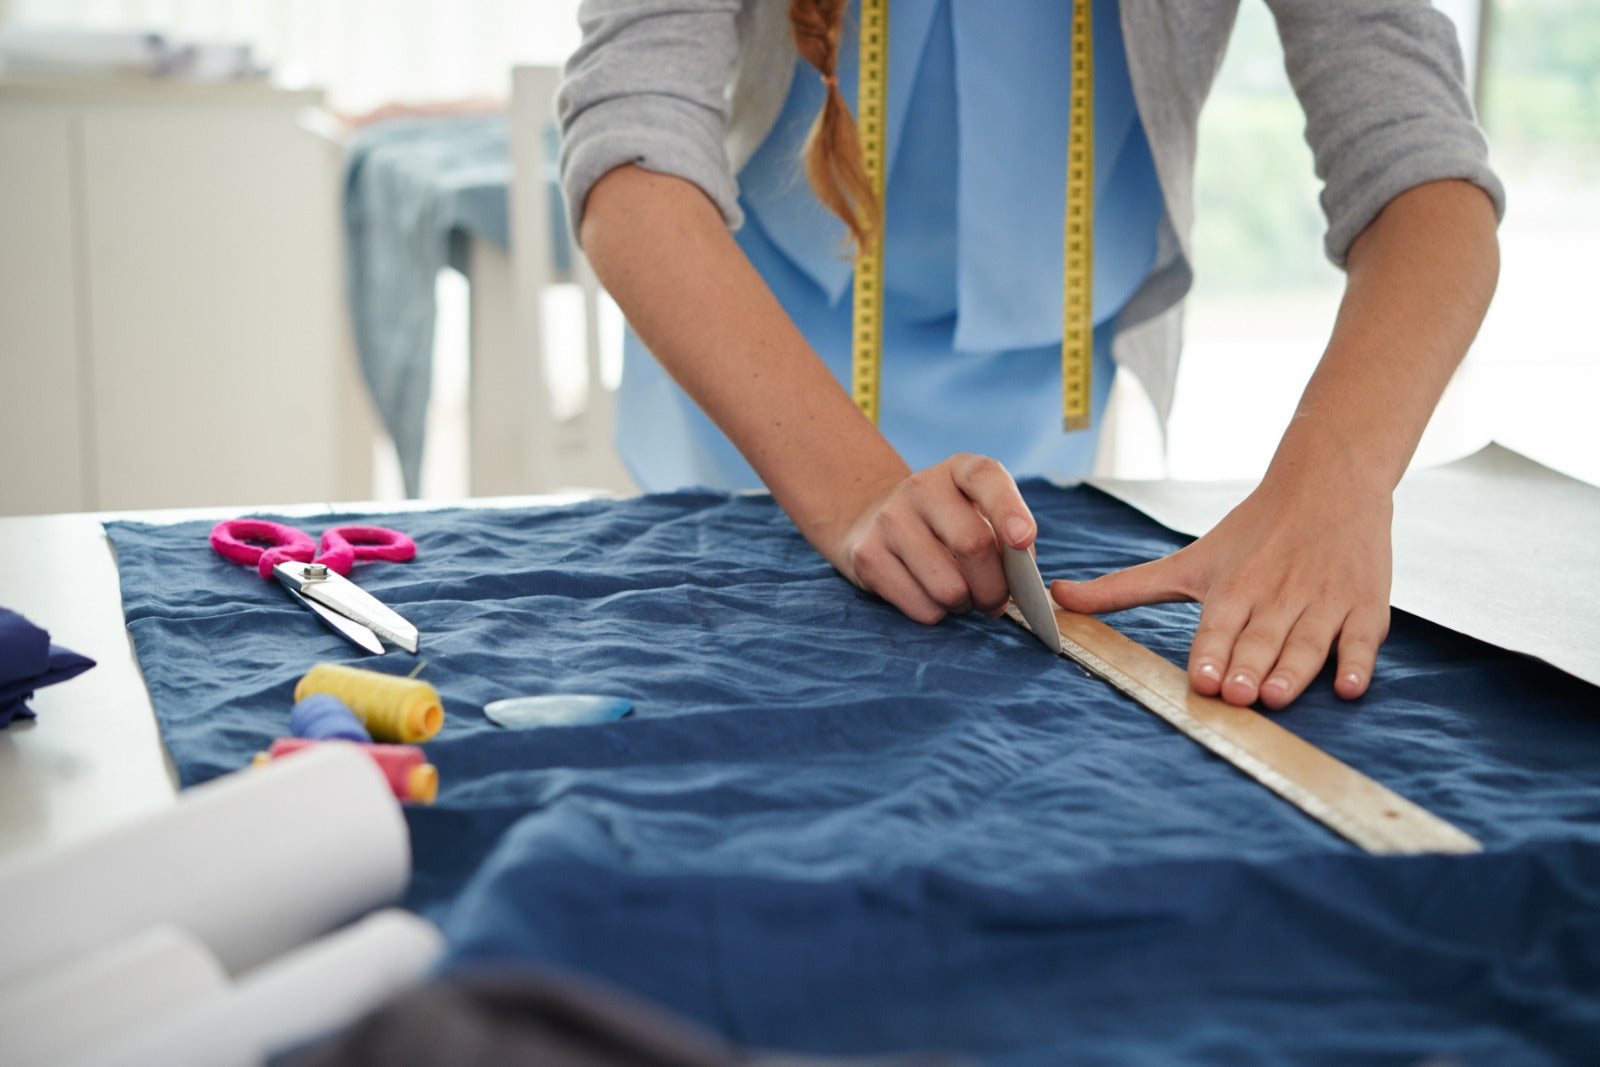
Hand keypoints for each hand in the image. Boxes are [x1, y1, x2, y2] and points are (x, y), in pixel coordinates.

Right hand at [832, 454, 1036, 624]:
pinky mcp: (867, 555)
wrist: (875, 518)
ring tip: (961, 596)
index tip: (1022, 540)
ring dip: (966, 605)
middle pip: (972, 545)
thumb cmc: (947, 524)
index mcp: (959, 469)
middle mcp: (922, 487)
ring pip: (948, 587)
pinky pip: (922, 607)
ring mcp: (890, 519)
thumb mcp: (978, 512)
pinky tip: (931, 597)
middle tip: (995, 599)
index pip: (985, 478)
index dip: (1008, 510)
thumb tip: (1018, 579)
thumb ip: (1007, 537)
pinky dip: (938, 614)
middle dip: (995, 587)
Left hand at [1050, 474, 1393, 708]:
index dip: (1211, 653)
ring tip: (1278, 696)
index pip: (1219, 626)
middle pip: (1261, 639)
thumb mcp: (1186, 561)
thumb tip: (1056, 598)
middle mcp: (1276, 595)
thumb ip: (1123, 589)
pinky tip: (1351, 686)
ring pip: (1308, 642)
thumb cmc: (1251, 532)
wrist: (1328, 479)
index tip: (1203, 679)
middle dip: (1249, 668)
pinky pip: (1364, 638)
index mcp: (1232, 587)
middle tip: (1239, 695)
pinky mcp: (1364, 605)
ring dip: (1295, 670)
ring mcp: (1323, 601)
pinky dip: (1359, 663)